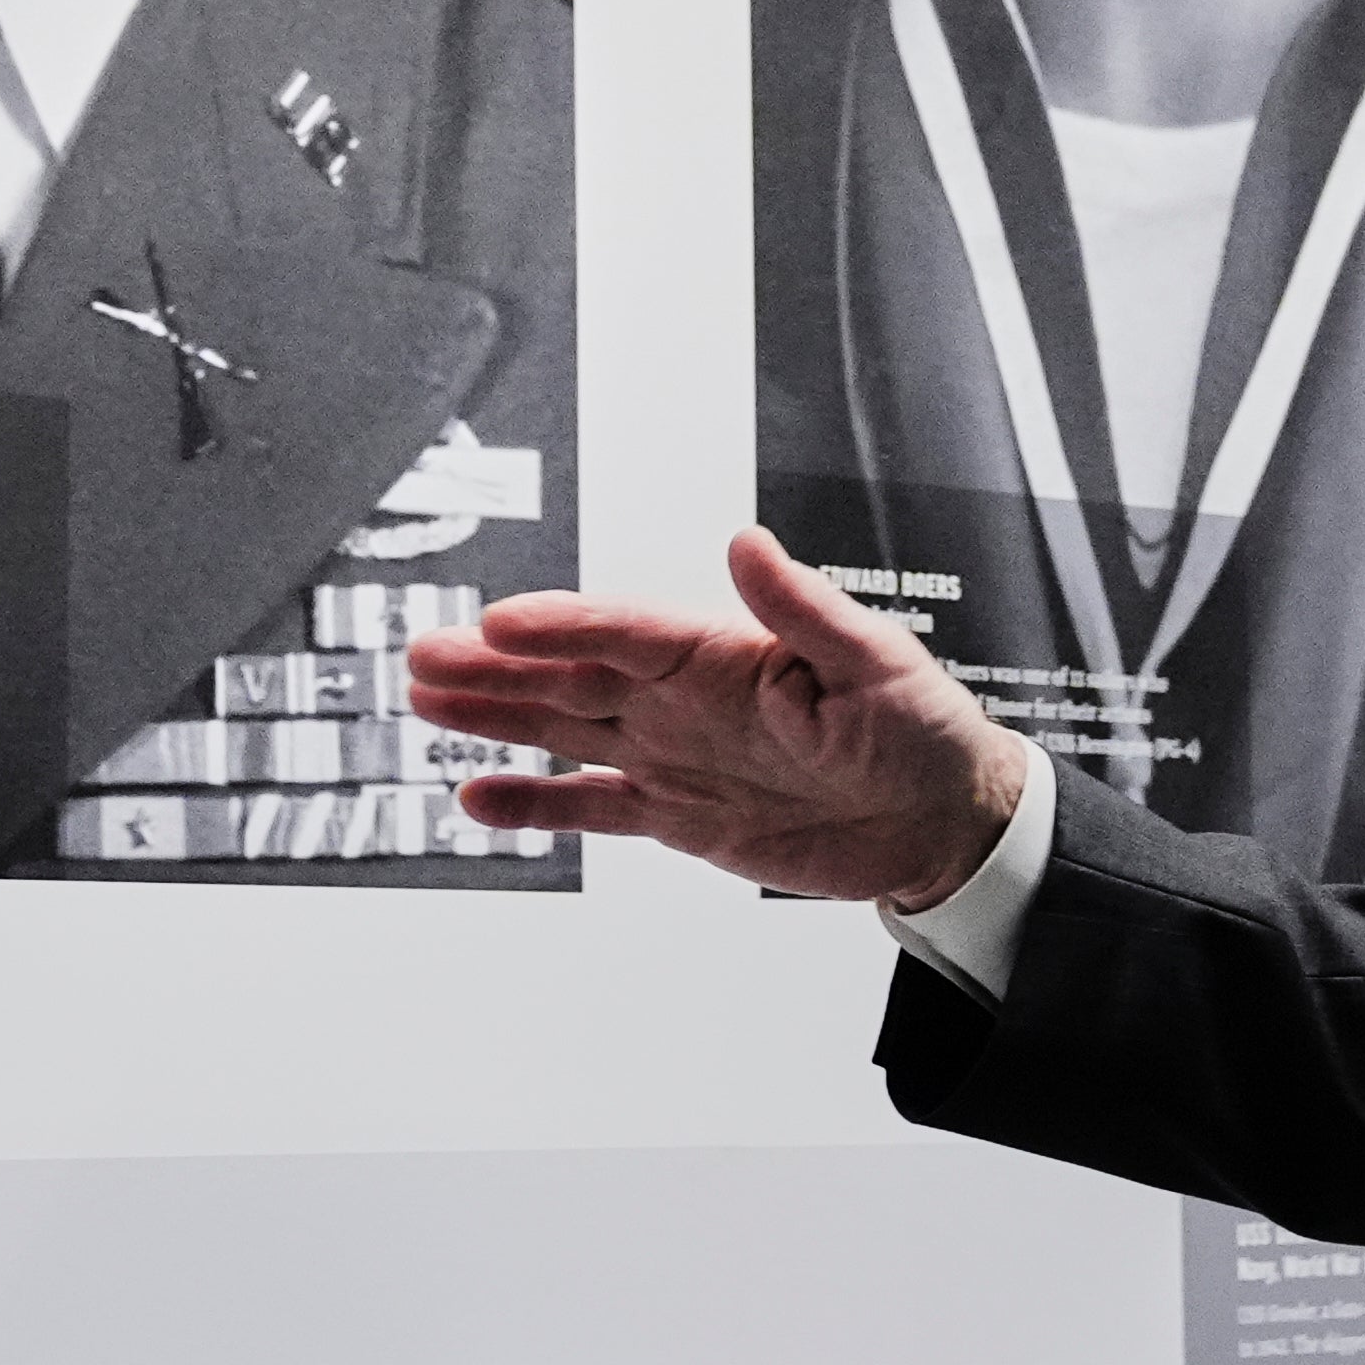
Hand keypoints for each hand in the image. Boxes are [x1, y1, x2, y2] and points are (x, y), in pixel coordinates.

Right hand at [409, 528, 1032, 910]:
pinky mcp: (677, 814)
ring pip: (565, 730)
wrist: (939, 819)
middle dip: (497, 666)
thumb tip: (750, 544)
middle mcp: (685, 699)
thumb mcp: (876, 662)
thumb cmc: (922, 728)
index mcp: (726, 655)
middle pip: (572, 675)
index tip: (500, 622)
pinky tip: (480, 795)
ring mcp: (674, 754)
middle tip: (425, 652)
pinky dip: (536, 804)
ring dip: (498, 717)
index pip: (625, 632)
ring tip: (426, 699)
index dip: (563, 626)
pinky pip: (592, 807)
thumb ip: (805, 609)